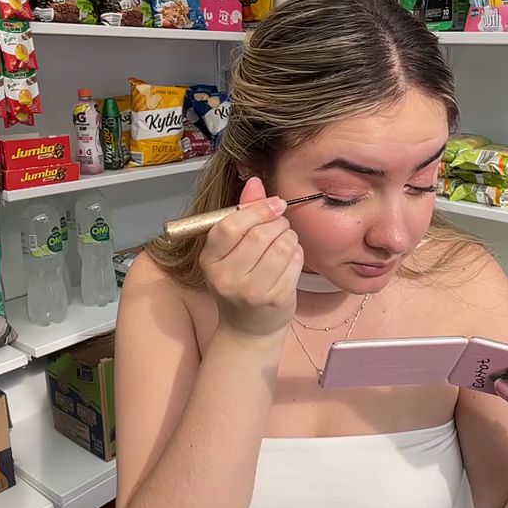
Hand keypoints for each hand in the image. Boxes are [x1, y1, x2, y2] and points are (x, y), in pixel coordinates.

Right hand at [199, 177, 303, 338]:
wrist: (248, 326)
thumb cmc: (239, 279)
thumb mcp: (232, 248)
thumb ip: (242, 212)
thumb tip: (255, 181)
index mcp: (210, 260)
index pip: (230, 227)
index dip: (257, 210)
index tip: (274, 204)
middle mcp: (227, 278)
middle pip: (260, 235)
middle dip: (278, 222)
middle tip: (281, 224)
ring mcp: (252, 292)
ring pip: (282, 247)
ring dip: (290, 237)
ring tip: (285, 241)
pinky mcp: (276, 299)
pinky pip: (296, 262)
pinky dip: (298, 254)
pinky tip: (290, 258)